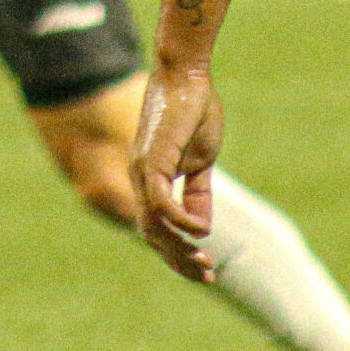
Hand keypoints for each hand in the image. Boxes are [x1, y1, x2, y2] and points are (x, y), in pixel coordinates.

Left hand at [133, 65, 225, 283]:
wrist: (187, 76)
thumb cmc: (194, 110)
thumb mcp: (200, 161)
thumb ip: (198, 192)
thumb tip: (203, 226)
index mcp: (151, 180)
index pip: (157, 227)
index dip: (180, 251)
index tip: (207, 268)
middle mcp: (141, 179)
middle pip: (153, 234)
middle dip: (180, 260)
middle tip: (208, 275)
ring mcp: (143, 171)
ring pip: (153, 225)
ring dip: (180, 248)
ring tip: (206, 262)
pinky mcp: (152, 161)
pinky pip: (161, 203)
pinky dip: (181, 221)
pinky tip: (201, 230)